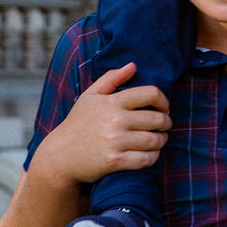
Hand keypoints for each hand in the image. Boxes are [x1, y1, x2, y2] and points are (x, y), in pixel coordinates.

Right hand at [36, 63, 170, 187]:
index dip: (163, 100)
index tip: (163, 107)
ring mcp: (115, 142)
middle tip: (164, 125)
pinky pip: (146, 159)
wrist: (60, 156)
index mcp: (112, 102)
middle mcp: (115, 120)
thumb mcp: (90, 96)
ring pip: (154, 140)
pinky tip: (150, 154)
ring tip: (159, 139)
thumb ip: (111, 78)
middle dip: (166, 122)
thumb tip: (133, 65)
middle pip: (157, 119)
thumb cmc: (78, 123)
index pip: (151, 94)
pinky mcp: (115, 161)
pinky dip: (153, 157)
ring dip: (162, 140)